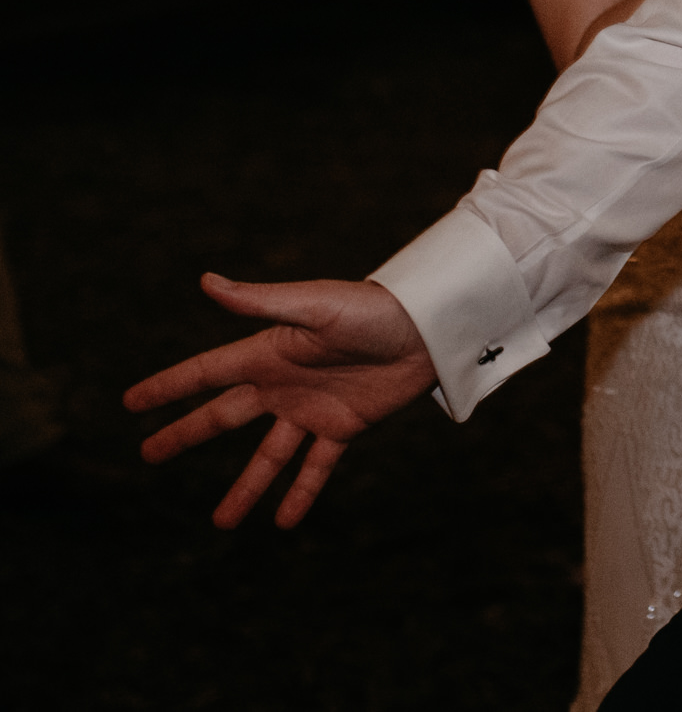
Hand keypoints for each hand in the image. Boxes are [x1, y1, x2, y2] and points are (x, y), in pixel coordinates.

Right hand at [124, 274, 436, 528]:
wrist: (427, 328)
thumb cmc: (372, 308)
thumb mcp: (313, 304)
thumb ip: (260, 301)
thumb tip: (206, 281)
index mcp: (267, 353)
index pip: (204, 374)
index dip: (167, 388)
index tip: (130, 403)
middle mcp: (282, 384)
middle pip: (223, 416)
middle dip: (184, 435)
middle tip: (148, 454)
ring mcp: (311, 408)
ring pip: (267, 456)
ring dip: (245, 488)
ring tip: (221, 523)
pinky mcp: (344, 426)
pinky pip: (315, 466)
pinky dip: (300, 493)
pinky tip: (283, 522)